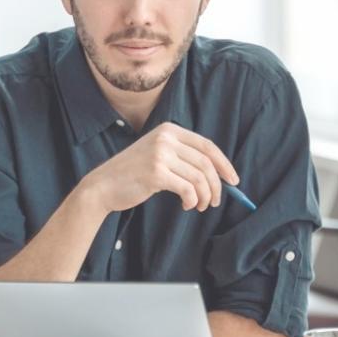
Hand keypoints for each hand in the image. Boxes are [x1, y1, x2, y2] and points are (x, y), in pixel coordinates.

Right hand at [79, 123, 238, 213]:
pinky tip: (187, 206)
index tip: (234, 181)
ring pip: (199, 177)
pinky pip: (187, 189)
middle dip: (216, 185)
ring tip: (199, 206)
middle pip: (205, 163)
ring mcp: (160, 154)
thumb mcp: (158, 155)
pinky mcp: (156, 173)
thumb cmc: (134, 174)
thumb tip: (219, 175)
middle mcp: (166, 138)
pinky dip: (192, 200)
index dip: (224, 164)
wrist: (103, 185)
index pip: (207, 146)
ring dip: (205, 196)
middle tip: (216, 201)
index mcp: (169, 130)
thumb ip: (183, 158)